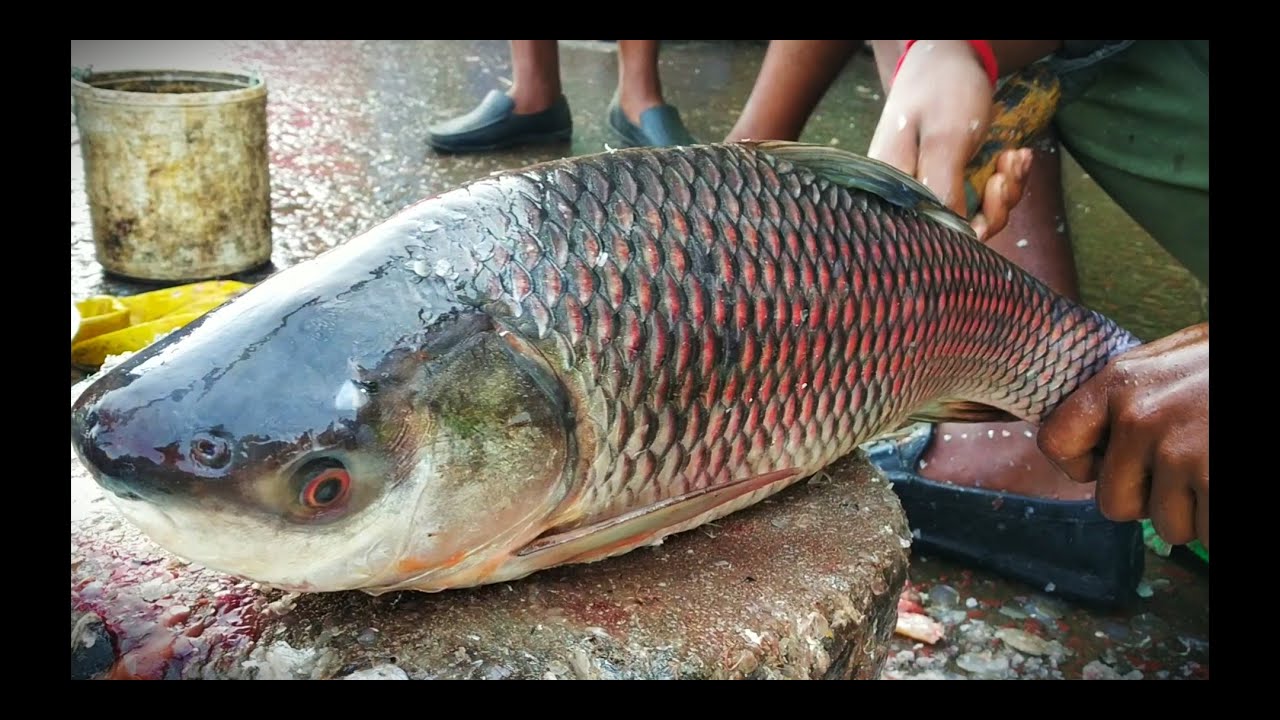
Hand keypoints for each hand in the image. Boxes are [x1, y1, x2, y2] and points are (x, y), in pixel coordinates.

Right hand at [868, 40, 1031, 239]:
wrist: (946, 58)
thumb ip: (942, 187)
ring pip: (974, 215)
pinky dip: (1006, 180)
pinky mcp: (950, 180)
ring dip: (1005, 191)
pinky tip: (1015, 155)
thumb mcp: (945, 137)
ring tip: (1015, 157)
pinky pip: (982, 198)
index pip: (926, 234)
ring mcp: (931, 188)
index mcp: (894, 189)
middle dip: (993, 207)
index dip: (964, 230)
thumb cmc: (939, 91)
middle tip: (1007, 172)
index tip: (994, 190)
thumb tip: (950, 235)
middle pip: (953, 230)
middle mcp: (909, 196)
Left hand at [1037, 323, 1209, 549]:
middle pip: (1113, 503)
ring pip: (1168, 527)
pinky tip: (1227, 489)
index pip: (1056, 442)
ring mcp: (1181, 451)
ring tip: (1219, 469)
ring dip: (1198, 514)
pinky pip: (1209, 536)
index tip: (1111, 466)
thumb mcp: (1176, 358)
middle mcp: (1140, 417)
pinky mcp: (1217, 479)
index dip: (1082, 466)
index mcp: (1119, 382)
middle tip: (1189, 474)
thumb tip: (1095, 443)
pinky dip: (1222, 525)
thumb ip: (1132, 395)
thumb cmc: (1227, 366)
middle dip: (1151, 501)